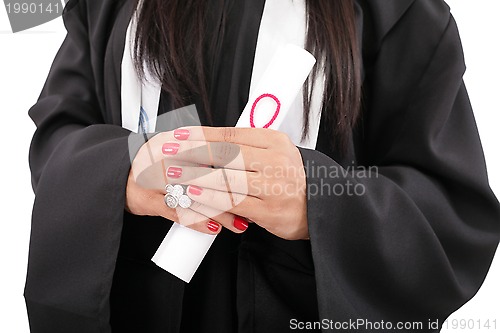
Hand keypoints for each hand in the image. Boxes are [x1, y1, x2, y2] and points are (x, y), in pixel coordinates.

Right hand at [125, 130, 246, 234]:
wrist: (117, 174)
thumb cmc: (154, 162)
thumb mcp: (174, 147)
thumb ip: (201, 148)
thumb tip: (242, 155)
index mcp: (176, 140)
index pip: (209, 150)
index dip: (235, 165)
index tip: (255, 177)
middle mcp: (164, 156)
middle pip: (205, 174)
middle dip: (232, 191)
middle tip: (254, 204)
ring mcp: (154, 178)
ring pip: (194, 195)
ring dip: (220, 211)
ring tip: (241, 223)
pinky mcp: (148, 200)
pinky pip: (177, 213)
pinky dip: (197, 222)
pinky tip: (214, 229)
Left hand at [160, 126, 308, 239]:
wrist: (318, 206)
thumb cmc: (291, 178)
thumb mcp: (275, 152)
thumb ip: (247, 146)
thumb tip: (208, 141)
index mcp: (275, 142)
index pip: (232, 135)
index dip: (202, 134)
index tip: (180, 135)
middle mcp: (276, 161)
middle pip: (227, 155)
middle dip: (193, 152)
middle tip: (169, 152)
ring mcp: (274, 187)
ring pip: (227, 180)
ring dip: (196, 177)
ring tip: (175, 175)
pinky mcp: (270, 211)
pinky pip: (233, 204)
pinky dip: (209, 200)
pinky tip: (193, 196)